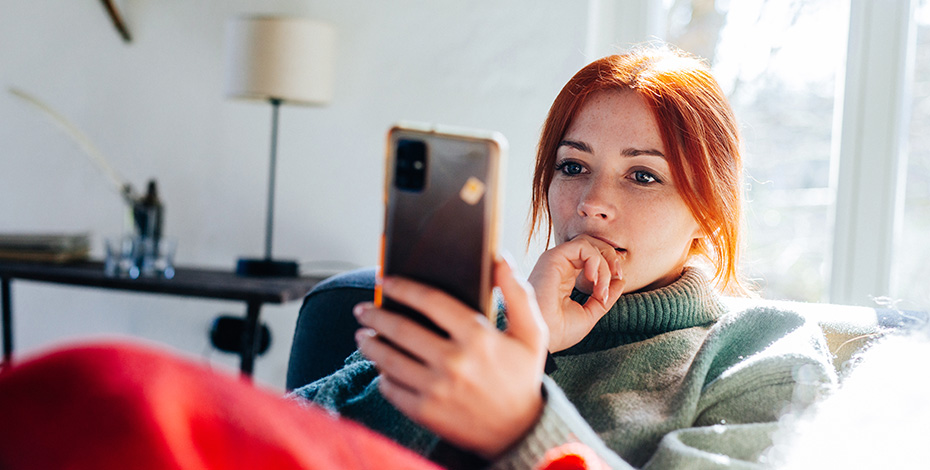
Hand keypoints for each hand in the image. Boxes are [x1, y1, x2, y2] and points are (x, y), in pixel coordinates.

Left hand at [353, 257, 548, 458]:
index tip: (384, 280)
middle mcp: (454, 361)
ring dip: (370, 343)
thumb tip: (501, 258)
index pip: (430, 300)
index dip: (402, 287)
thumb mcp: (532, 334)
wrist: (521, 432)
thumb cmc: (522, 378)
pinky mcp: (425, 412)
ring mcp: (437, 388)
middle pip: (401, 328)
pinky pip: (391, 388)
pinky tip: (381, 367)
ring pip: (388, 358)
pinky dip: (382, 375)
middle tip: (363, 309)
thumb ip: (517, 293)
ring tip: (363, 336)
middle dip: (375, 314)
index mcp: (477, 336)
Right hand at [528, 235, 625, 351]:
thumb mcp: (590, 312)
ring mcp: (555, 260)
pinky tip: (594, 279)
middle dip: (610, 256)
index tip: (619, 279)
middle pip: (590, 244)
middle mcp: (559, 265)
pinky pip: (582, 246)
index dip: (609, 264)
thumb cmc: (560, 331)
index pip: (590, 257)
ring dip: (603, 262)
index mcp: (565, 276)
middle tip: (618, 274)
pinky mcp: (552, 258)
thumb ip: (605, 296)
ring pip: (587, 243)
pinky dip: (595, 260)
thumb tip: (621, 280)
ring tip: (601, 285)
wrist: (545, 339)